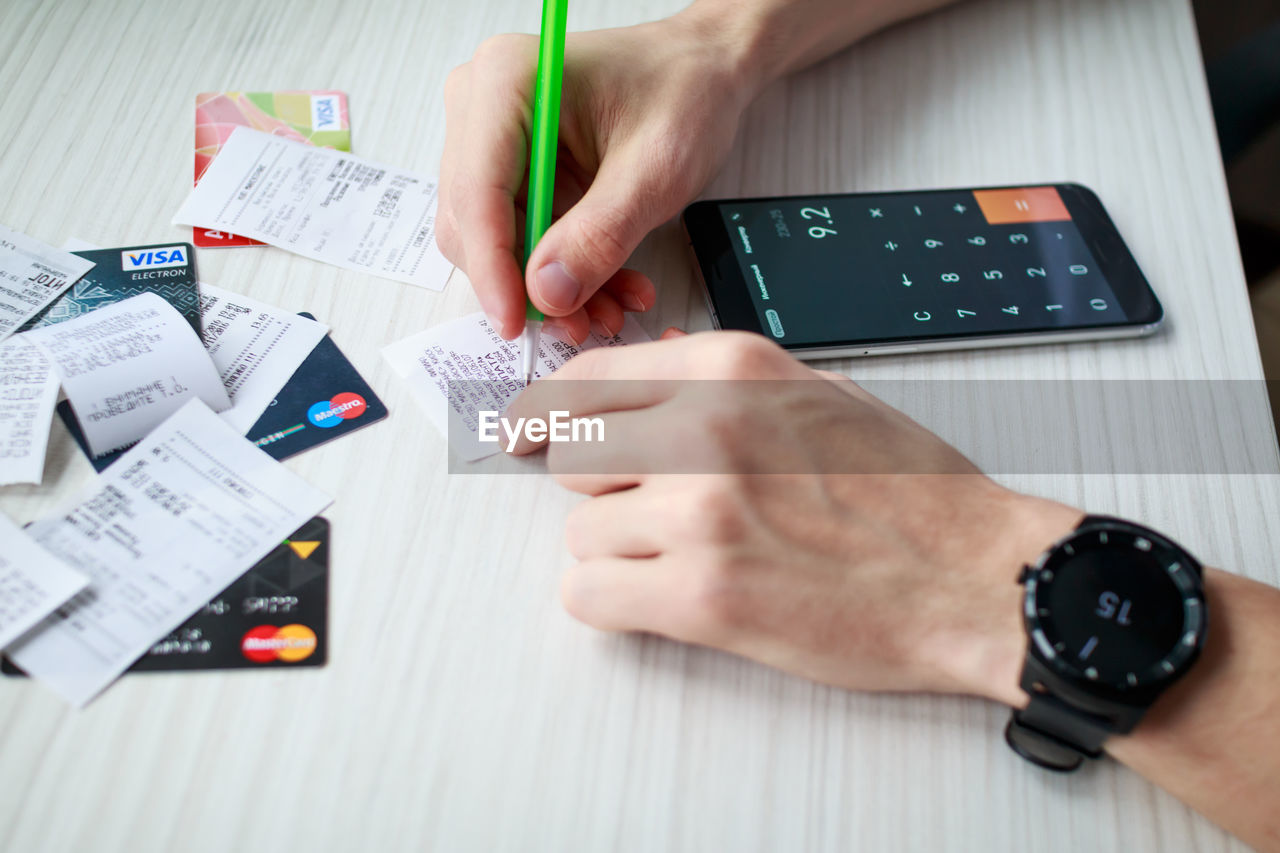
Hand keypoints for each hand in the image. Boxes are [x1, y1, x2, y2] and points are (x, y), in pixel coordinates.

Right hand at [438, 14, 759, 342]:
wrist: (702, 72)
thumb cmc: (683, 91)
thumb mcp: (656, 169)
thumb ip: (600, 234)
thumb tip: (547, 292)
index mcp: (507, 82)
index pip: (476, 193)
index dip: (493, 267)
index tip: (516, 321)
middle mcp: (483, 106)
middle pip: (473, 223)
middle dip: (525, 284)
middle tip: (580, 321)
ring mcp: (492, 139)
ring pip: (495, 241)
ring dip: (547, 286)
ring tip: (607, 307)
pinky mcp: (511, 169)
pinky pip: (520, 238)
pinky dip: (560, 271)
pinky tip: (606, 286)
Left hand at [507, 332, 1082, 702]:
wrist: (975, 577)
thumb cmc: (911, 492)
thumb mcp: (819, 393)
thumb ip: (722, 379)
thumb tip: (645, 368)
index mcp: (732, 369)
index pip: (585, 379)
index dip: (551, 416)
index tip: (533, 438)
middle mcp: (705, 428)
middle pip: (567, 454)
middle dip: (597, 487)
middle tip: (645, 510)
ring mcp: (700, 512)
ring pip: (577, 531)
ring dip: (615, 552)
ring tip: (686, 560)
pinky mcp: (702, 594)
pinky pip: (587, 594)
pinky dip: (615, 603)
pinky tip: (667, 598)